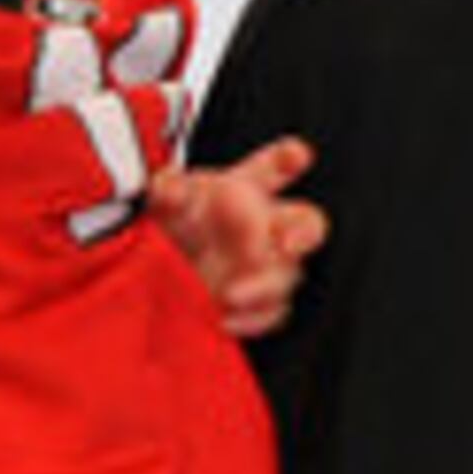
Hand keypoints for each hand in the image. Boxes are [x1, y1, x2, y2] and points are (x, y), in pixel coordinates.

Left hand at [149, 136, 322, 339]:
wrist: (168, 265)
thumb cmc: (178, 220)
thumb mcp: (165, 199)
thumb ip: (169, 191)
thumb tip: (170, 187)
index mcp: (247, 188)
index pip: (272, 167)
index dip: (288, 158)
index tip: (297, 154)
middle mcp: (268, 224)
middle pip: (307, 223)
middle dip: (304, 232)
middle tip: (287, 243)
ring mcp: (269, 264)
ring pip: (289, 274)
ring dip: (265, 285)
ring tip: (231, 294)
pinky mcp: (261, 300)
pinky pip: (274, 311)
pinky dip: (254, 319)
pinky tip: (227, 319)